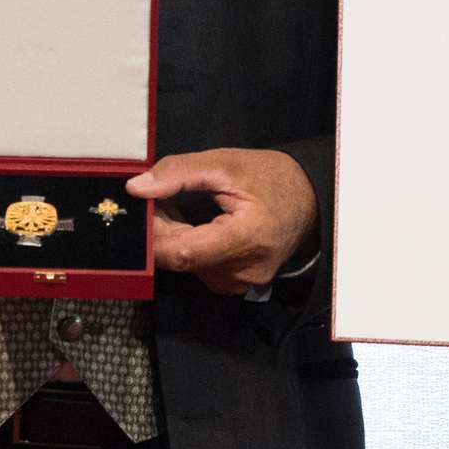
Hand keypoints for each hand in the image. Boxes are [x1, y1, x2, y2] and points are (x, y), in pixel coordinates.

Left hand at [127, 149, 317, 294]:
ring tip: (171, 207)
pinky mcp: (239, 284)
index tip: (137, 211)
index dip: (152, 236)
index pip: (183, 253)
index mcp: (246, 239)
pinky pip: (201, 269)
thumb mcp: (225, 164)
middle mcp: (245, 271)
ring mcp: (243, 282)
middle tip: (152, 200)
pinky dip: (188, 247)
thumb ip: (179, 174)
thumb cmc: (271, 178)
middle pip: (182, 260)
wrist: (311, 199)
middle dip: (160, 231)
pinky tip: (187, 225)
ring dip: (172, 239)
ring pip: (188, 266)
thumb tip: (137, 188)